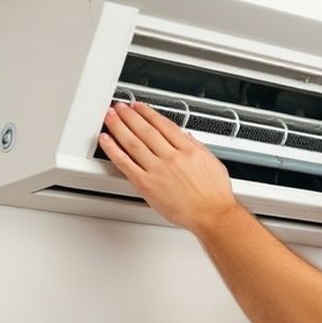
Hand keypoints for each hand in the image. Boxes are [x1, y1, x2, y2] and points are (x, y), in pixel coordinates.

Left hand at [98, 101, 237, 230]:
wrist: (212, 215)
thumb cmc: (215, 195)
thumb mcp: (213, 163)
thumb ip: (198, 148)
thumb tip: (187, 137)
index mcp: (189, 150)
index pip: (164, 125)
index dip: (149, 113)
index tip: (140, 107)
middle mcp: (172, 157)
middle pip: (146, 130)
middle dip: (131, 115)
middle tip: (121, 107)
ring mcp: (158, 170)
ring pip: (133, 142)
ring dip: (119, 126)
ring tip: (111, 116)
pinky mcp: (147, 184)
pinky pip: (125, 163)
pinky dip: (113, 149)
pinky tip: (106, 140)